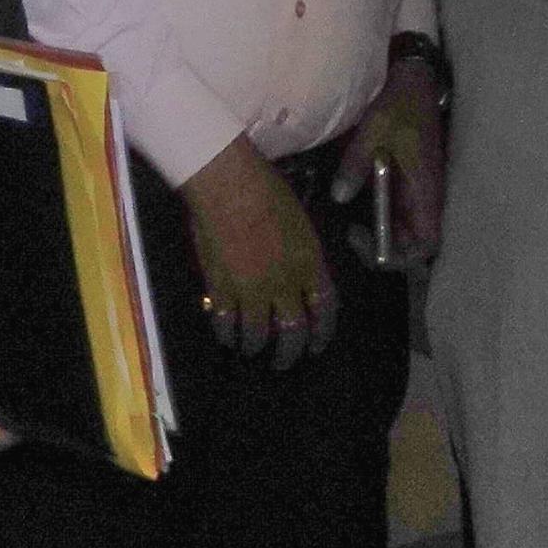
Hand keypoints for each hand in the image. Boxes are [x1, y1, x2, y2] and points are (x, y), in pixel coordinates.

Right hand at [178, 141, 336, 367]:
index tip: (318, 343)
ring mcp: (252, 290)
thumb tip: (301, 274)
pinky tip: (227, 338)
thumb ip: (302, 254)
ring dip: (256, 347)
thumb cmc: (266, 190)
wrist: (229, 186)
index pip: (325, 308)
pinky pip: (226, 323)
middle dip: (290, 353)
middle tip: (284, 361)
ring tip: (252, 350)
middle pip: (293, 332)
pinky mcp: (222, 290)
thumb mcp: (299, 222)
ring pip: (258, 334)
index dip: (323, 331)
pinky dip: (227, 335)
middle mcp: (285, 285)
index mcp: (309, 264)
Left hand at [338, 53, 445, 266]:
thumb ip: (355, 165)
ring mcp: (418, 191)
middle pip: (411, 244)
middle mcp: (426, 198)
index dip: (397, 255)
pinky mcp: (409, 181)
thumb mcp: (374, 131)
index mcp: (425, 191)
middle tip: (350, 230)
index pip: (424, 246)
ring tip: (349, 218)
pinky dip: (378, 212)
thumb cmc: (400, 104)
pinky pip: (396, 209)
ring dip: (378, 229)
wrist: (415, 78)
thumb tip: (339, 197)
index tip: (363, 235)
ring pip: (402, 229)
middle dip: (381, 245)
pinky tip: (356, 198)